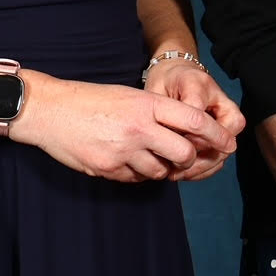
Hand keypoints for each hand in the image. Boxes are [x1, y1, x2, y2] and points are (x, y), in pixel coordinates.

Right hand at [12, 72, 232, 181]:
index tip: (227, 142)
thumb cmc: (91, 100)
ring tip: (147, 155)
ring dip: (161, 167)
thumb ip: (158, 112)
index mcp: (147, 104)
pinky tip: (127, 160)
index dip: (216, 134)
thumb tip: (191, 131)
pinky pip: (136, 179)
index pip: (195, 120)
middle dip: (189, 159)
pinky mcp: (107, 168)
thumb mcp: (130, 96)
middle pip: (184, 153)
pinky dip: (138, 173)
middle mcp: (138, 128)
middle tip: (184, 157)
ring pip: (160, 171)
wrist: (48, 110)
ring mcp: (122, 151)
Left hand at [143, 56, 244, 180]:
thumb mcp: (156, 89)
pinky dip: (207, 167)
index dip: (185, 138)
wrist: (177, 73)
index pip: (198, 117)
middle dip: (202, 156)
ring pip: (227, 146)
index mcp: (199, 85)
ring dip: (206, 165)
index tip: (168, 148)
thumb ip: (161, 110)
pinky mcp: (223, 129)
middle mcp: (219, 100)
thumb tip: (169, 138)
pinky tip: (187, 174)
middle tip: (178, 167)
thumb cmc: (165, 82)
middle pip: (225, 134)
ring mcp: (225, 116)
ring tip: (180, 174)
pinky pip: (222, 151)